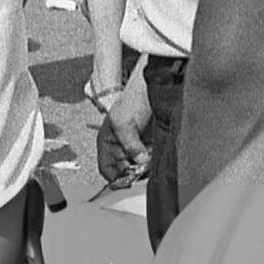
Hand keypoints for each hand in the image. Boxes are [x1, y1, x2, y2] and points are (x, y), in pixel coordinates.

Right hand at [96, 71, 151, 186]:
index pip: (106, 169)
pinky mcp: (152, 147)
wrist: (156, 86)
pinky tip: (157, 155)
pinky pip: (152, 162)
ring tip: (150, 159)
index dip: (115, 177)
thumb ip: (130, 143)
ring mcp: (137, 148)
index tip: (128, 178)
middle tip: (142, 168)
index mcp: (107, 142)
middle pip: (124, 172)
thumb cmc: (134, 98)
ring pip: (140, 169)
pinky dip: (155, 162)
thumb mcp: (124, 121)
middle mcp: (121, 148)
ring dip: (146, 168)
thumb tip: (140, 161)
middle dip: (133, 173)